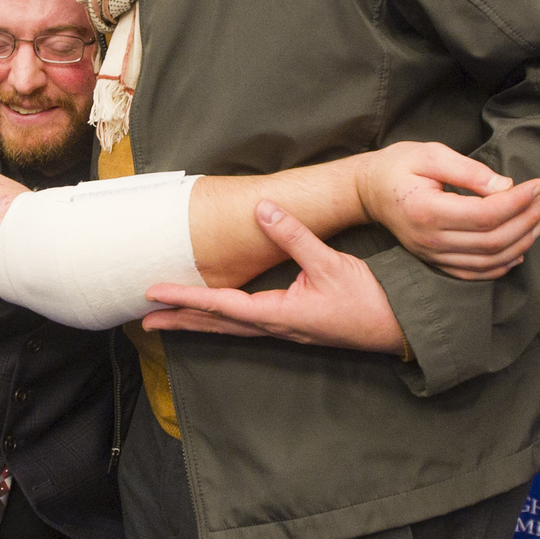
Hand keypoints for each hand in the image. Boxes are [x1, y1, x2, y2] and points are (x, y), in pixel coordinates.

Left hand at [143, 201, 406, 353]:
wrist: (396, 328)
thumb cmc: (367, 300)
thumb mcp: (330, 263)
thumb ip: (294, 236)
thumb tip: (262, 209)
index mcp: (278, 313)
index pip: (221, 305)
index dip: (184, 297)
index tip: (154, 294)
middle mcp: (274, 326)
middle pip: (216, 324)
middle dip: (179, 321)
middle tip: (143, 320)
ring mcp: (282, 330)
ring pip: (228, 327)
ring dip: (196, 323)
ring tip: (166, 322)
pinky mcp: (291, 326)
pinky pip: (245, 325)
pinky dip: (221, 321)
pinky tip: (214, 318)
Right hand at [355, 142, 539, 280]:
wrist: (369, 191)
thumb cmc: (399, 166)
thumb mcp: (431, 154)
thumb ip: (469, 170)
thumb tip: (505, 185)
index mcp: (427, 211)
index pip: (485, 215)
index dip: (518, 201)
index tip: (539, 184)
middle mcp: (430, 240)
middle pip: (492, 241)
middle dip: (527, 220)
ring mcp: (432, 256)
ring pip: (489, 260)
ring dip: (522, 242)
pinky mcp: (436, 262)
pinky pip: (475, 273)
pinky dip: (503, 265)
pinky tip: (521, 249)